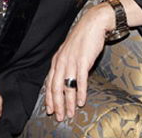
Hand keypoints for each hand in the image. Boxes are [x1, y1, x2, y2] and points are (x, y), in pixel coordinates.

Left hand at [44, 3, 114, 121]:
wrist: (92, 24)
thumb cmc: (82, 38)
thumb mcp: (69, 52)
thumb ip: (66, 65)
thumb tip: (66, 79)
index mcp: (57, 60)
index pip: (49, 83)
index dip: (49, 98)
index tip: (50, 109)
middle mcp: (61, 62)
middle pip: (56, 87)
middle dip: (57, 104)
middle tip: (59, 117)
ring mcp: (72, 61)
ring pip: (67, 86)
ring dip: (68, 102)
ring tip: (70, 113)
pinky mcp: (83, 61)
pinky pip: (80, 80)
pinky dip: (80, 92)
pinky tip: (81, 101)